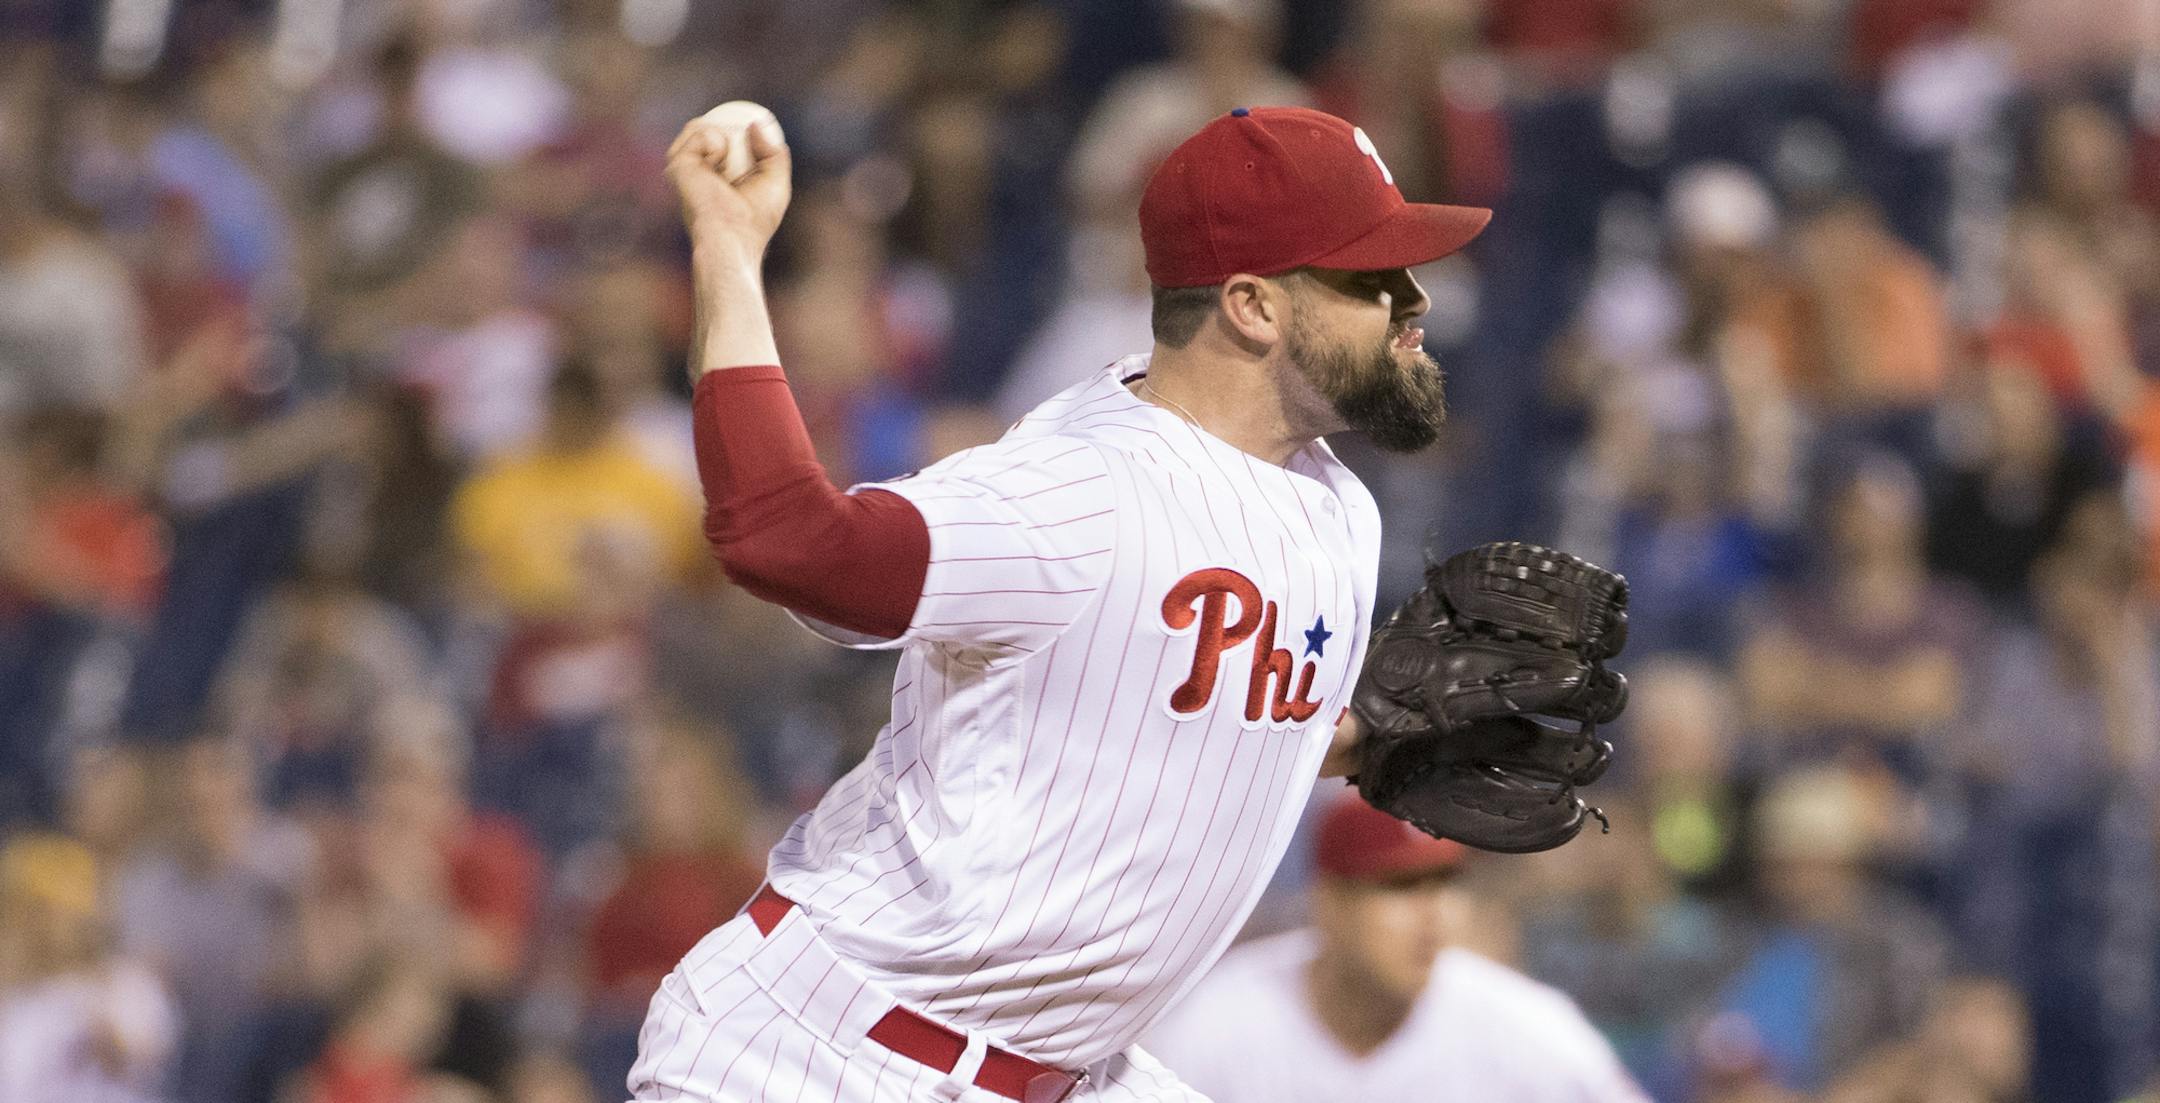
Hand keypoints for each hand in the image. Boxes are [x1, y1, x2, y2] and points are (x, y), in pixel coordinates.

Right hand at [666, 109, 791, 258]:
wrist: (732, 236)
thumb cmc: (754, 220)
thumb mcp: (775, 182)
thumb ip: (774, 153)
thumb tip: (756, 124)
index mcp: (713, 174)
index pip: (720, 137)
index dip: (737, 128)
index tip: (755, 129)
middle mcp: (694, 169)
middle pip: (709, 127)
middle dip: (731, 129)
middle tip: (744, 155)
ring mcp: (682, 165)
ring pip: (700, 126)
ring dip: (724, 138)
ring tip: (727, 168)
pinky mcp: (677, 163)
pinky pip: (698, 131)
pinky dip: (715, 144)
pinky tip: (716, 167)